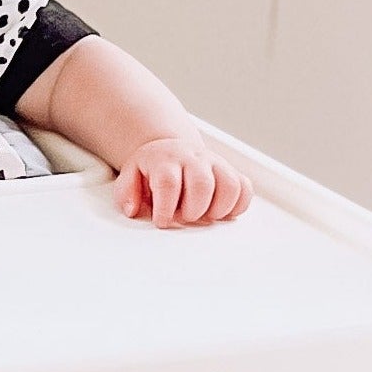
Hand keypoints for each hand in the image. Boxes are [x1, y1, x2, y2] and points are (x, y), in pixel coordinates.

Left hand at [113, 134, 250, 227]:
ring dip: (218, 209)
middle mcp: (193, 158)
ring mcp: (215, 164)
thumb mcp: (130, 176)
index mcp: (166, 159)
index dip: (166, 208)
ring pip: (229, 185)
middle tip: (185, 217)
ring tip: (204, 216)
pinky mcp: (230, 172)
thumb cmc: (151, 170)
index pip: (168, 182)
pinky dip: (237, 206)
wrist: (170, 150)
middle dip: (194, 210)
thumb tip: (133, 209)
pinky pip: (244, 188)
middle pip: (202, 184)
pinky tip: (221, 213)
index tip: (163, 221)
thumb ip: (126, 192)